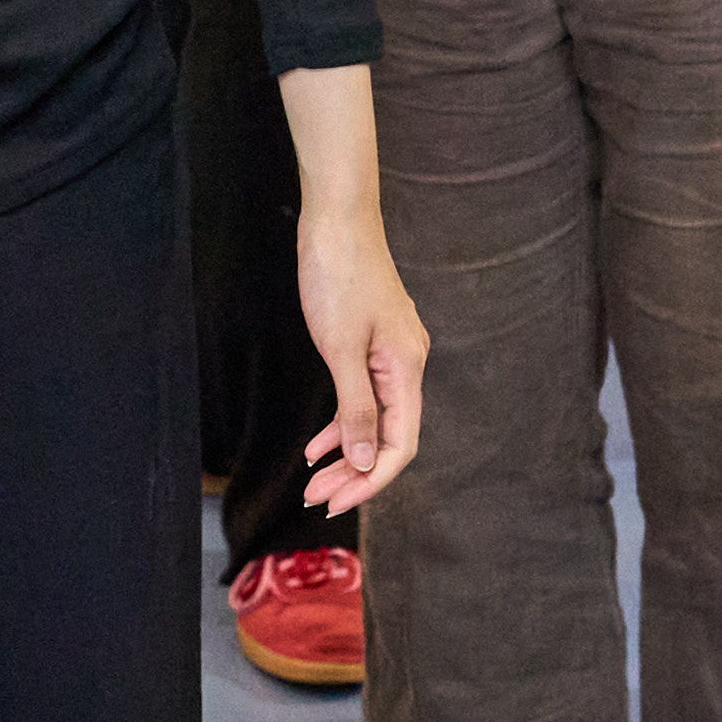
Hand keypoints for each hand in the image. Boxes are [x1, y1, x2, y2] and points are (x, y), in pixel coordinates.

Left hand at [295, 203, 429, 512]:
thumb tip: (367, 461)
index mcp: (407, 368)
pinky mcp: (373, 344)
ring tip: (313, 482)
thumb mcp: (340, 348)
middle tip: (316, 500)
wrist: (336, 219)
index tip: (335, 503)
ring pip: (374, 420)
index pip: (399, 445)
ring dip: (346, 454)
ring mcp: (391, 355)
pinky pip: (363, 397)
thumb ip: (355, 408)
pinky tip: (316, 445)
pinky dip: (341, 424)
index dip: (370, 480)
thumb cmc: (338, 275)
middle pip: (389, 438)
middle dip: (355, 473)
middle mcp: (408, 366)